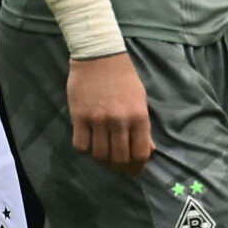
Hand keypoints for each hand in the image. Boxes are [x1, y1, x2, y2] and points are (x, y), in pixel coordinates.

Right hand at [68, 52, 151, 173]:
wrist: (99, 56)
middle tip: (117, 167)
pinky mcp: (79, 116)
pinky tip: (89, 145)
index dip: (138, 167)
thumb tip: (149, 151)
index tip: (134, 171)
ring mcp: (98, 119)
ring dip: (102, 160)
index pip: (140, 152)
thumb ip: (144, 127)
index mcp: (139, 116)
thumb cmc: (124, 78)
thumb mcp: (141, 100)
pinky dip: (85, 150)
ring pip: (99, 154)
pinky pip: (81, 145)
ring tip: (103, 156)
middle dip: (120, 167)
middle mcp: (119, 120)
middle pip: (119, 157)